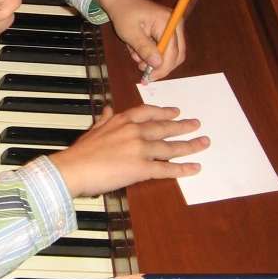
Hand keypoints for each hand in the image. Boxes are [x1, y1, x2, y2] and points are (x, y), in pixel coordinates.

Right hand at [48, 105, 208, 197]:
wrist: (74, 168)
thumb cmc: (80, 152)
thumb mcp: (93, 129)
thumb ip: (104, 119)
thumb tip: (108, 110)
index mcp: (121, 121)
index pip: (148, 113)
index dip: (164, 112)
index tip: (176, 111)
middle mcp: (134, 132)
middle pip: (164, 128)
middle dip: (183, 126)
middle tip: (196, 125)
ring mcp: (139, 149)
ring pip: (170, 147)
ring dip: (189, 146)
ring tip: (203, 143)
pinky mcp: (141, 168)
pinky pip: (166, 169)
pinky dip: (182, 169)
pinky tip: (194, 168)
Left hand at [97, 0, 184, 80]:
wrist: (121, 1)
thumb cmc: (124, 14)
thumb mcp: (130, 33)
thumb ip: (144, 48)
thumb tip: (158, 65)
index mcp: (167, 21)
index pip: (173, 51)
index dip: (163, 68)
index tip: (150, 77)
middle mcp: (175, 24)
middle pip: (177, 54)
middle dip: (159, 65)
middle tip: (142, 68)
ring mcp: (173, 26)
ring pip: (171, 53)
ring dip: (153, 59)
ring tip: (135, 54)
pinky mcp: (168, 30)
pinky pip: (166, 48)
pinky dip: (152, 53)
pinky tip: (138, 49)